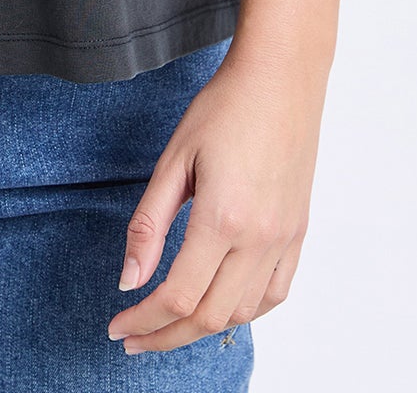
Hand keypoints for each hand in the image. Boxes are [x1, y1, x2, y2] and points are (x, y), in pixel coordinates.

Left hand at [105, 44, 323, 353]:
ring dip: (203, 328)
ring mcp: (284, 239)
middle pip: (210, 316)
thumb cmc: (224, 107)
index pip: (178, 296)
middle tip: (133, 338)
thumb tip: (128, 281)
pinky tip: (220, 305)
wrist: (280, 77)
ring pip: (243, 313)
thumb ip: (149, 224)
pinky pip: (275, 293)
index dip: (144, 320)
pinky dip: (245, 311)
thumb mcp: (174, 160)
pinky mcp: (298, 232)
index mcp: (223, 219)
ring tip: (168, 323)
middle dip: (166, 335)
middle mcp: (260, 238)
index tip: (117, 327)